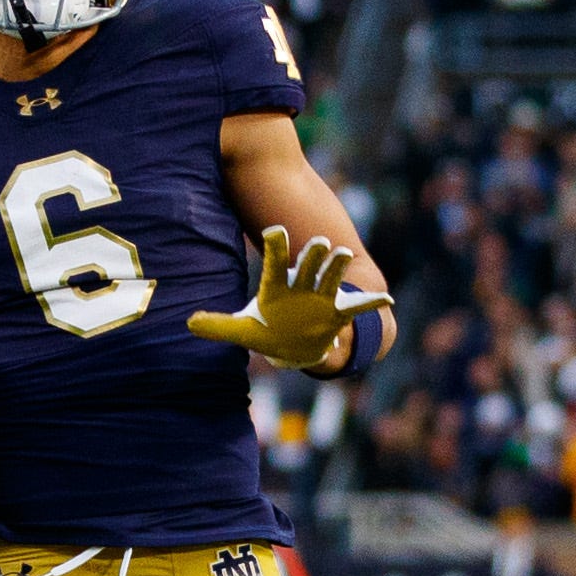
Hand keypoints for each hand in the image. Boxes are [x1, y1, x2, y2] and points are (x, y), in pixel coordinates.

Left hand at [186, 226, 392, 370]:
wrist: (295, 344)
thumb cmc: (270, 331)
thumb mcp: (245, 331)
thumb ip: (219, 326)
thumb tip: (189, 323)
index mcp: (277, 286)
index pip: (275, 262)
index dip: (276, 247)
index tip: (275, 231)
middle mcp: (302, 285)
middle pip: (308, 264)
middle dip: (313, 254)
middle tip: (317, 241)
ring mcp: (322, 297)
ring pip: (332, 277)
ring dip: (338, 267)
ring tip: (344, 254)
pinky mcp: (339, 312)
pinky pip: (357, 307)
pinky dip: (372, 304)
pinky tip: (386, 299)